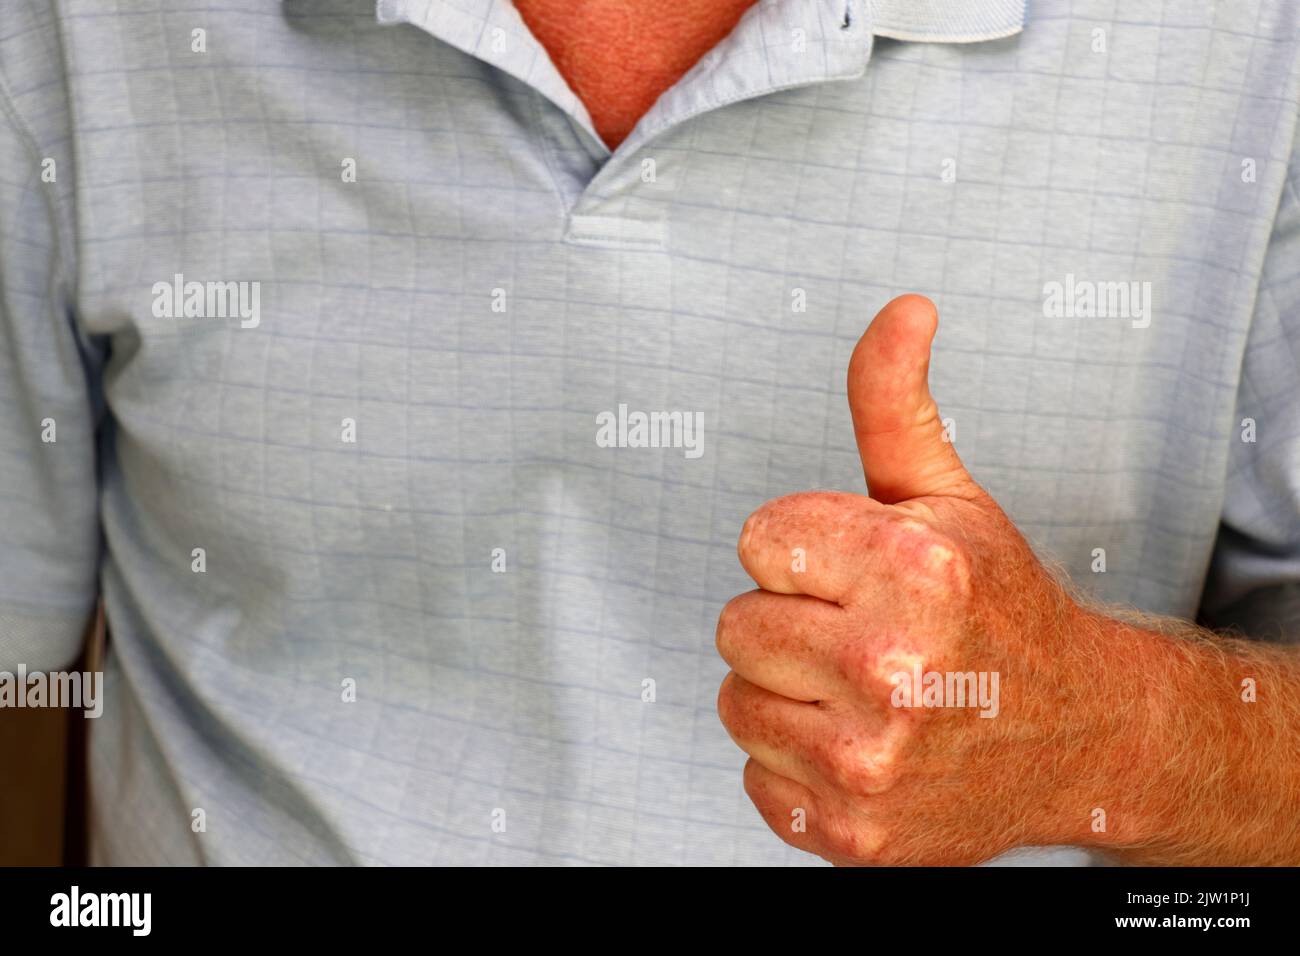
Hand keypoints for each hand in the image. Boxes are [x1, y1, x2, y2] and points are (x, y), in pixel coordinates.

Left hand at [715, 294, 1154, 864]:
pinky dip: (796, 766)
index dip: (803, 551)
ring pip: (736, 702)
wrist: (1079, 735)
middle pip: (736, 624)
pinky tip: (859, 746)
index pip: (758, 538)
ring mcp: (870, 763)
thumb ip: (897, 402)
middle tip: (861, 634)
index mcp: (913, 571)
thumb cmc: (999, 609)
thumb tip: (902, 309)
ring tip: (861, 691)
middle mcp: (892, 670)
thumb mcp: (949, 497)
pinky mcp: (851, 834)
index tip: (856, 572)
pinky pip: (754, 779)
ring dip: (787, 695)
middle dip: (789, 620)